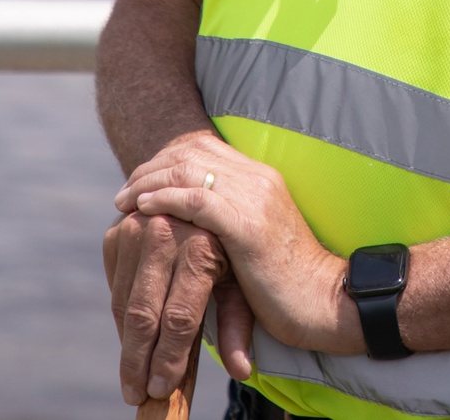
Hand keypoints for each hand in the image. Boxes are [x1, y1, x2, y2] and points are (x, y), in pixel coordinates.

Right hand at [104, 206, 253, 405]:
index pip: (179, 316)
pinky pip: (114, 286)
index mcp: (201, 245)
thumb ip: (238, 326)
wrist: (202, 197)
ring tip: (131, 378)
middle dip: (138, 362)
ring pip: (123, 303)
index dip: (168, 358)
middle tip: (136, 395)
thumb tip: (242, 371)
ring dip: (126, 345)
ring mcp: (136, 228)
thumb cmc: (230, 250)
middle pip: (144, 314)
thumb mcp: (241, 282)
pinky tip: (132, 337)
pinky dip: (121, 316)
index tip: (161, 390)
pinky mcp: (116, 231)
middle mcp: (165, 231)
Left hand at [114, 136, 362, 354]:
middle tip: (124, 192)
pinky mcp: (248, 225)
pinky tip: (144, 208)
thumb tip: (196, 218)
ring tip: (125, 201)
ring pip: (189, 170)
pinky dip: (165, 199)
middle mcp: (258, 178)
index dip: (165, 160)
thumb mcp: (257, 237)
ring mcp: (254, 197)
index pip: (203, 148)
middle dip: (151, 168)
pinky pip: (197, 200)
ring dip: (149, 182)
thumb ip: (232, 218)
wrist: (324, 300)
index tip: (140, 181)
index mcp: (261, 176)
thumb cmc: (288, 281)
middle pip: (191, 153)